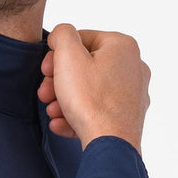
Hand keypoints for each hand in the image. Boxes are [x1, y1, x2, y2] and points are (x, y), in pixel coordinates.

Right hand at [37, 24, 150, 155]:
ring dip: (65, 100)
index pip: (81, 39)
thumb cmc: (91, 101)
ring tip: (52, 111)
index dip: (57, 54)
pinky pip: (97, 110)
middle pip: (85, 67)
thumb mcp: (68, 57)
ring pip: (89, 90)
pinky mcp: (128, 115)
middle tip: (45, 93)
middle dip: (59, 81)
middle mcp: (133, 66)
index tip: (45, 70)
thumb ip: (63, 35)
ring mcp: (132, 93)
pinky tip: (62, 123)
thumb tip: (62, 34)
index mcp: (122, 46)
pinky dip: (77, 115)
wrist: (110, 143)